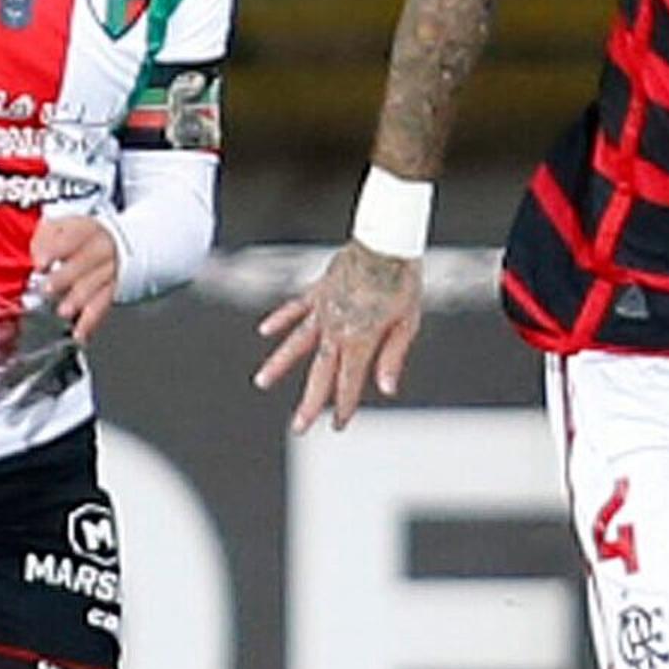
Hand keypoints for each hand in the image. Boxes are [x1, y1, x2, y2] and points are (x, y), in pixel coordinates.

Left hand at [29, 213, 121, 342]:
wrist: (117, 245)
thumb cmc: (78, 238)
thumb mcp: (61, 228)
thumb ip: (44, 239)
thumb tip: (34, 257)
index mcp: (85, 229)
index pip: (71, 237)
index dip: (54, 249)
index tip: (39, 263)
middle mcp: (101, 247)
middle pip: (85, 261)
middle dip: (65, 276)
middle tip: (48, 288)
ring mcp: (110, 270)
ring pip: (96, 285)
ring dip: (79, 299)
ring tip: (64, 311)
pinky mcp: (114, 290)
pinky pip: (103, 306)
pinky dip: (91, 322)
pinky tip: (80, 334)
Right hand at [255, 243, 424, 431]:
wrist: (386, 241)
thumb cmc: (402, 282)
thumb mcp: (407, 323)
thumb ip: (392, 356)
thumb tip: (387, 389)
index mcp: (360, 339)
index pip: (349, 381)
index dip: (343, 405)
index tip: (338, 425)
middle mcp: (336, 328)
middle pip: (320, 372)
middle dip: (310, 402)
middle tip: (298, 428)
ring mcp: (323, 309)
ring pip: (296, 342)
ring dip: (279, 364)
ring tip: (261, 382)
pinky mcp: (318, 290)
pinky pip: (295, 307)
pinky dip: (279, 319)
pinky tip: (264, 331)